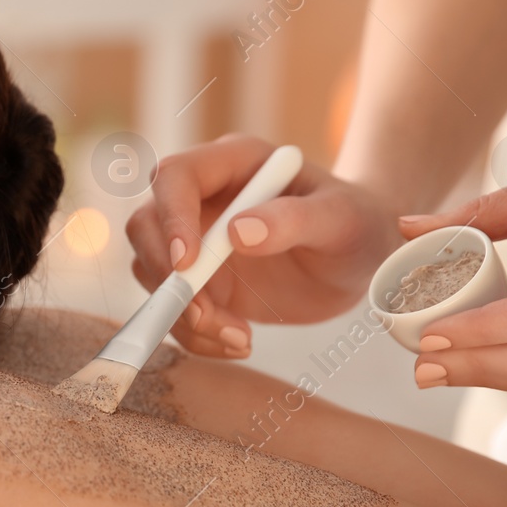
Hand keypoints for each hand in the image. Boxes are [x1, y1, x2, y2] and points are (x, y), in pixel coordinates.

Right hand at [124, 134, 406, 356]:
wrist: (360, 257)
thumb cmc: (357, 223)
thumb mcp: (341, 218)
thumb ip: (294, 220)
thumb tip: (238, 232)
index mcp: (233, 162)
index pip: (175, 176)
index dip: (170, 217)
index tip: (189, 265)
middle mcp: (203, 197)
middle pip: (146, 225)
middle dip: (168, 278)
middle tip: (207, 317)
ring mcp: (195, 240)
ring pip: (152, 274)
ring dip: (184, 315)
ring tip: (241, 338)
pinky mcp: (199, 281)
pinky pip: (174, 309)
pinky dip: (196, 336)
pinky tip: (240, 343)